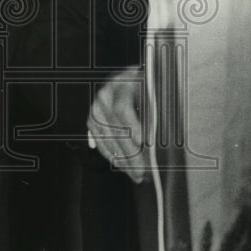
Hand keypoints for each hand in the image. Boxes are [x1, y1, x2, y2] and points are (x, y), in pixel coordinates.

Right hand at [87, 67, 148, 182]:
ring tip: (135, 173)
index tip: (144, 142)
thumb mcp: (156, 91)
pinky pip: (99, 140)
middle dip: (129, 153)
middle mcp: (106, 94)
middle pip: (114, 127)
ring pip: (106, 137)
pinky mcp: (93, 117)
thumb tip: (157, 139)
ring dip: (121, 159)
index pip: (122, 107)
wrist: (132, 77)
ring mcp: (97, 106)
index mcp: (123, 82)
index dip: (133, 126)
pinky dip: (110, 154)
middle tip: (143, 171)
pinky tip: (121, 165)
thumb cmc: (150, 85)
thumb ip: (156, 110)